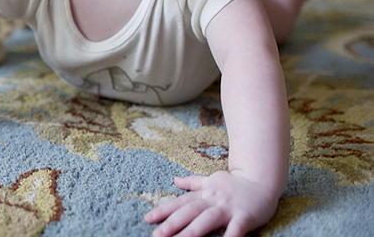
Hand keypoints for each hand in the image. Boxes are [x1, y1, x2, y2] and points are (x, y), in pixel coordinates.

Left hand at [144, 171, 280, 236]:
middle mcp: (213, 200)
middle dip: (172, 224)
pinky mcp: (245, 216)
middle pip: (189, 212)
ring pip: (207, 220)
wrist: (263, 179)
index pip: (181, 203)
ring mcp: (228, 208)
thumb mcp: (211, 180)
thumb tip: (175, 180)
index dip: (164, 210)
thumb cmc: (235, 184)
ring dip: (192, 231)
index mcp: (204, 193)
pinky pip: (235, 229)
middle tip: (157, 235)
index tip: (148, 219)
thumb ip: (193, 183)